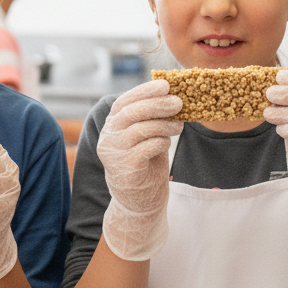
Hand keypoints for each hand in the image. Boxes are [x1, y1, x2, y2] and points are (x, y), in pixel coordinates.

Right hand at [97, 79, 183, 260]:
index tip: (165, 85)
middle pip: (130, 113)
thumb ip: (150, 119)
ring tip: (179, 125)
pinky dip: (161, 141)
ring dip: (164, 124)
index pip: (123, 102)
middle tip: (178, 102)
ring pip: (140, 129)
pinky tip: (167, 142)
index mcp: (111, 126)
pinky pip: (146, 147)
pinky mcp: (125, 169)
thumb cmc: (145, 165)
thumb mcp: (145, 137)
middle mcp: (108, 138)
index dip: (144, 91)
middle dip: (156, 104)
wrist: (139, 203)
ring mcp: (114, 154)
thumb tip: (171, 94)